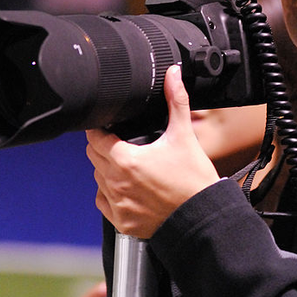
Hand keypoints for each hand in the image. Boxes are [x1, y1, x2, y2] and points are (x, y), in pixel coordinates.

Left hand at [87, 65, 219, 238]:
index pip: (95, 138)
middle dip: (104, 148)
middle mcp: (116, 183)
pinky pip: (103, 203)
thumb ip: (175, 101)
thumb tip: (173, 74)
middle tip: (124, 145)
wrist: (203, 217)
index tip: (110, 128)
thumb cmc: (194, 180)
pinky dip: (111, 195)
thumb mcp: (184, 135)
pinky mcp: (122, 222)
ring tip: (131, 167)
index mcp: (125, 160)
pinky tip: (130, 189)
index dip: (101, 129)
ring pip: (98, 179)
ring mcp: (117, 205)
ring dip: (108, 170)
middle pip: (94, 157)